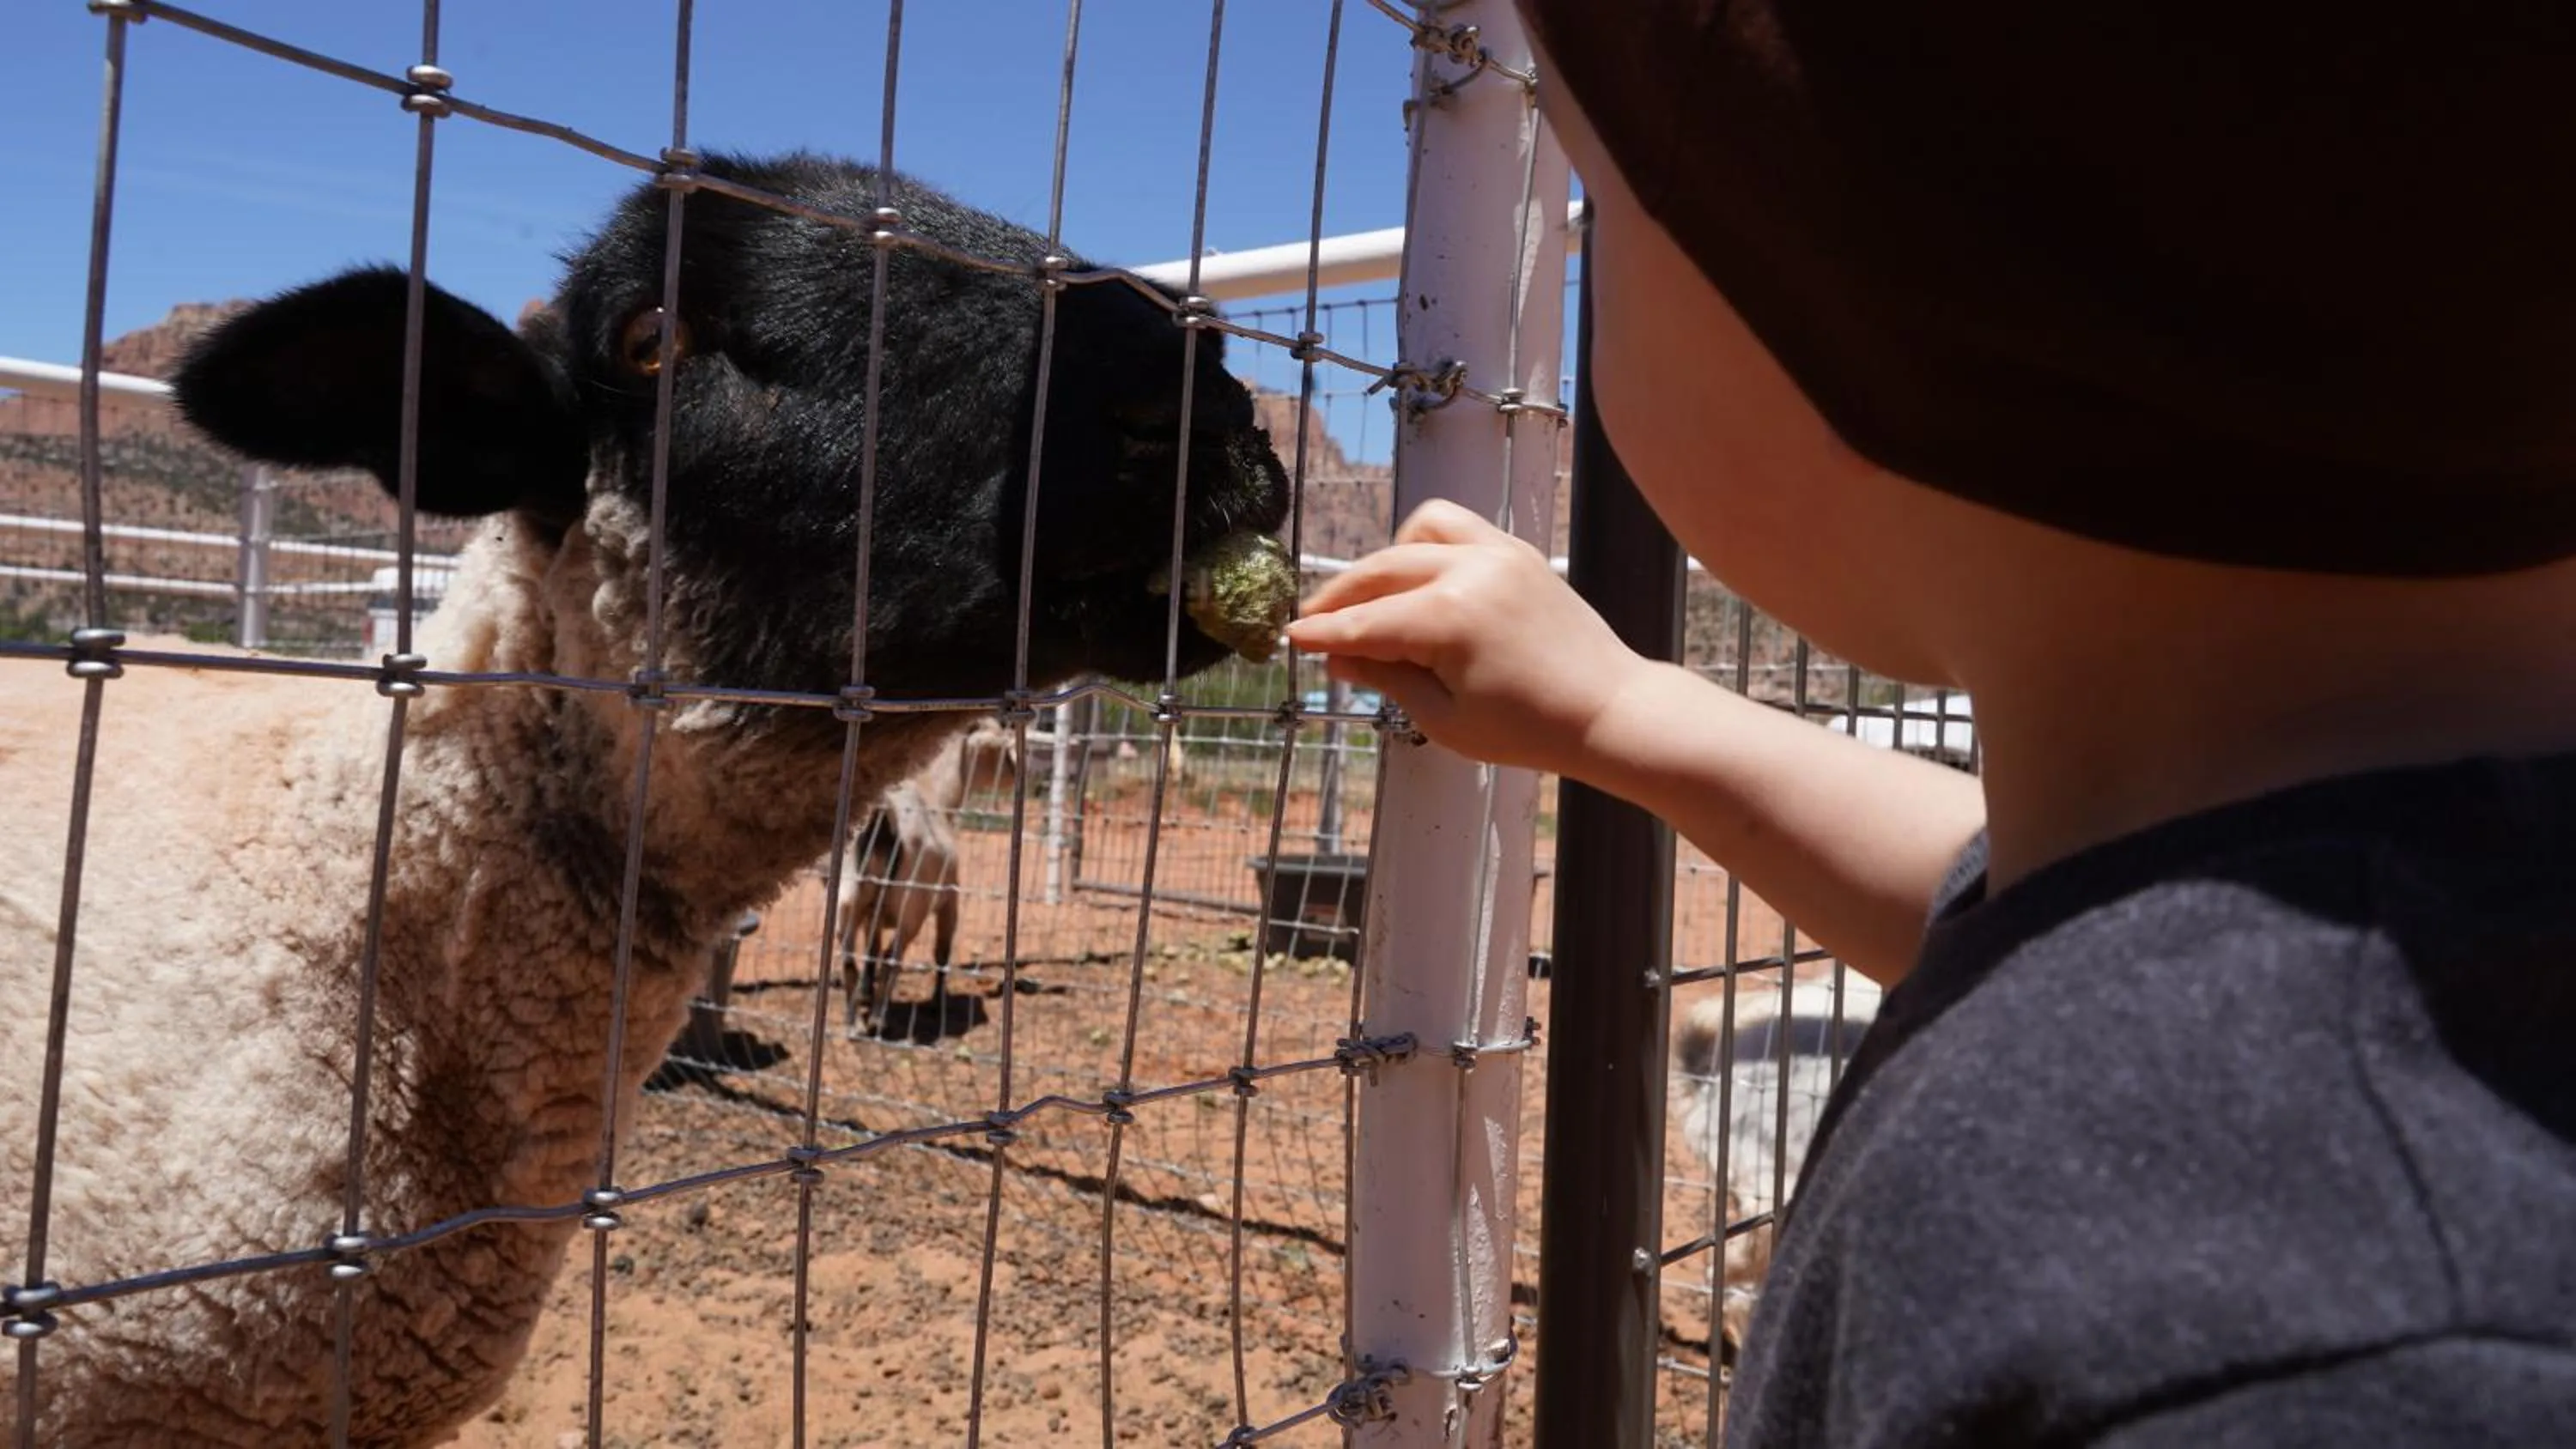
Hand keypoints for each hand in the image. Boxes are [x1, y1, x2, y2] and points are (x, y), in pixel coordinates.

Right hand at [1285, 499, 1648, 774]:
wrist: (1608, 709)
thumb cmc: (1528, 730)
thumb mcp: (1445, 720)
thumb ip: (1389, 679)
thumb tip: (1340, 658)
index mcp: (1449, 619)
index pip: (1366, 623)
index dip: (1324, 634)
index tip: (1291, 638)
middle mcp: (1470, 571)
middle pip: (1383, 570)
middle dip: (1342, 597)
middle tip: (1314, 622)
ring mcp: (1498, 552)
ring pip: (1419, 530)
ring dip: (1386, 559)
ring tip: (1370, 596)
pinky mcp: (1518, 550)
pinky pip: (1459, 526)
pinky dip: (1428, 543)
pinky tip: (1418, 577)